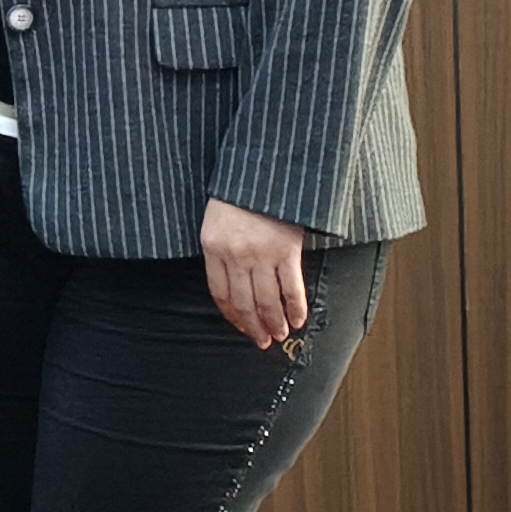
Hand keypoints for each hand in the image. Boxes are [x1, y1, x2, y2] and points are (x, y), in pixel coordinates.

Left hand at [200, 199, 312, 348]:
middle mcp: (235, 255)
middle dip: (253, 326)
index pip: (220, 292)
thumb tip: (234, 280)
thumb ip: (222, 248)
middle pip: (243, 302)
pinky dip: (295, 308)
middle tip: (262, 341)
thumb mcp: (217, 218)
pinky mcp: (286, 251)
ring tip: (279, 335)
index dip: (231, 315)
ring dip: (274, 323)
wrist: (263, 170)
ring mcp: (261, 254)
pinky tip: (298, 320)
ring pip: (267, 301)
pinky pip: (291, 288)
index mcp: (212, 246)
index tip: (240, 326)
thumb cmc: (238, 192)